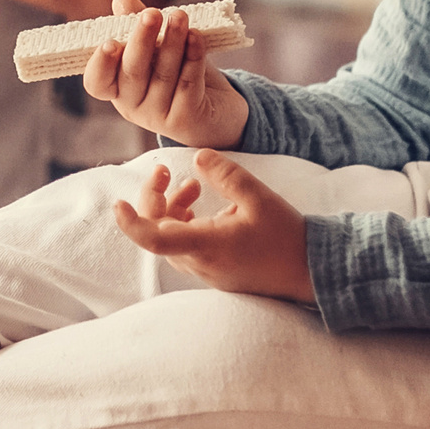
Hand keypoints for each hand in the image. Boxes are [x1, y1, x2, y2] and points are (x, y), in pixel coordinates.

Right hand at [83, 0, 249, 148]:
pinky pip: (188, 85)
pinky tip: (196, 37)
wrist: (217, 107)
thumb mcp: (156, 45)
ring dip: (172, 42)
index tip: (109, 42)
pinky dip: (193, 58)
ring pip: (164, 75)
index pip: (97, 81)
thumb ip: (136, 23)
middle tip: (152, 13)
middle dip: (142, 40)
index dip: (100, 64)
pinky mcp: (185, 120)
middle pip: (132, 73)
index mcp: (117, 86)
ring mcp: (158, 116)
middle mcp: (132, 105)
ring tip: (180, 16)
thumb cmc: (178, 71)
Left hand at [112, 150, 314, 304]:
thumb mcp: (258, 196)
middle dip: (154, 197)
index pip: (154, 239)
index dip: (131, 222)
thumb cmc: (286, 236)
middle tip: (164, 169)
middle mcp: (199, 262)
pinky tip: (199, 202)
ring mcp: (205, 270)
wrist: (311, 272)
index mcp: (207, 245)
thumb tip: (198, 156)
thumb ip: (226, 174)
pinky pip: (185, 245)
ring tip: (193, 184)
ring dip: (171, 207)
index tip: (119, 204)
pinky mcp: (213, 270)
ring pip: (170, 237)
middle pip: (157, 231)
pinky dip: (184, 221)